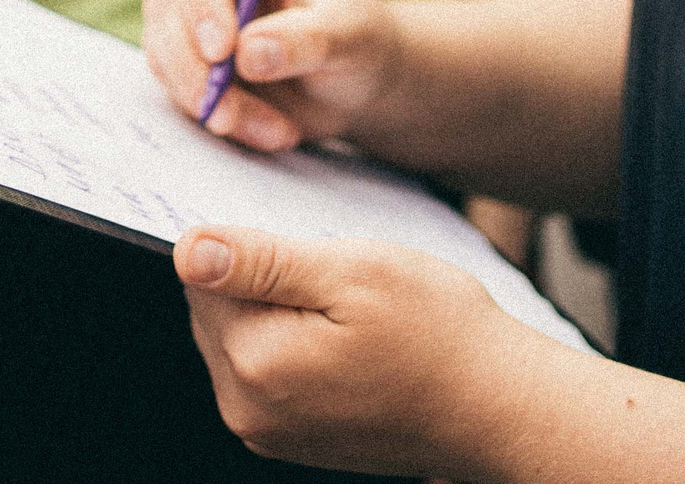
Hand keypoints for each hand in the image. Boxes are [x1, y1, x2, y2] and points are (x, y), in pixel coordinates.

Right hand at [142, 0, 399, 151]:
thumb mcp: (350, 37)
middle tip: (227, 113)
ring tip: (275, 130)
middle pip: (170, 2)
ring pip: (165, 50)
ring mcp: (192, 9)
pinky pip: (176, 85)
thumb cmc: (359, 40)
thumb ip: (305, 40)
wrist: (354, 81)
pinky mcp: (185, 53)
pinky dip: (214, 114)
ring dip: (207, 99)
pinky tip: (268, 131)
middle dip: (194, 65)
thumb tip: (248, 53)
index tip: (221, 50)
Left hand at [174, 226, 526, 479]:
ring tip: (350, 315)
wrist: (499, 407)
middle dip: (265, 281)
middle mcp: (247, 409)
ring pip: (242, 337)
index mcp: (254, 363)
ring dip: (282, 312)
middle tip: (338, 280)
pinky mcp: (292, 439)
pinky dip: (298, 344)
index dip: (255, 245)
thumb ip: (261, 261)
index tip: (310, 250)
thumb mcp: (353, 271)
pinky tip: (350, 343)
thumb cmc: (440, 332)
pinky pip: (269, 371)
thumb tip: (186, 249)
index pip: (203, 274)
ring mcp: (268, 432)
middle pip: (216, 309)